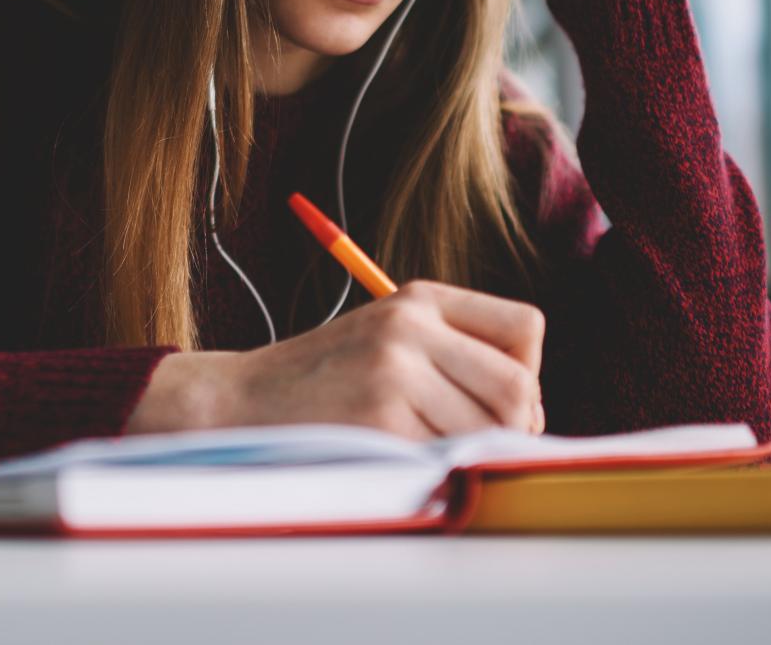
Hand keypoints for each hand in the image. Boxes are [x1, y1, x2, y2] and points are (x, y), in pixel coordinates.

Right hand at [125, 280, 545, 438]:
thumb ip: (455, 355)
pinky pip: (447, 457)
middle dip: (514, 427)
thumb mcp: (389, 338)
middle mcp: (413, 325)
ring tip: (431, 452)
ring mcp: (396, 370)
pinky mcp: (380, 418)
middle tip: (479, 444)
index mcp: (421, 299)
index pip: (526, 327)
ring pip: (489, 429)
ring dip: (472, 454)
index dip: (527, 373)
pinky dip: (438, 471)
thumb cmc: (323, 381)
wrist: (239, 401)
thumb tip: (532, 410)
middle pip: (518, 387)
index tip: (500, 400)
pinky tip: (404, 463)